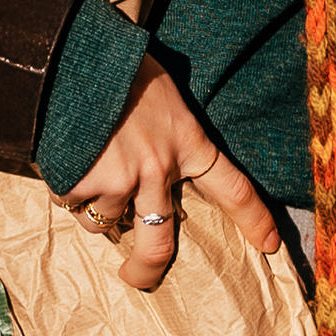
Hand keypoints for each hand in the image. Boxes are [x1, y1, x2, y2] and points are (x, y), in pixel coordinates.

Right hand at [62, 64, 277, 291]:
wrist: (75, 57)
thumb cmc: (120, 71)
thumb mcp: (163, 98)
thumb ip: (166, 137)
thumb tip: (155, 173)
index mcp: (189, 142)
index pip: (233, 188)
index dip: (253, 220)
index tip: (270, 246)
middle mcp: (160, 168)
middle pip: (160, 240)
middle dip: (147, 268)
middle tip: (137, 279)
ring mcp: (123, 180)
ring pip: (104, 222)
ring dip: (93, 204)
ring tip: (85, 164)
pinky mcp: (87, 184)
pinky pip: (74, 204)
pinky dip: (67, 188)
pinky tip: (66, 157)